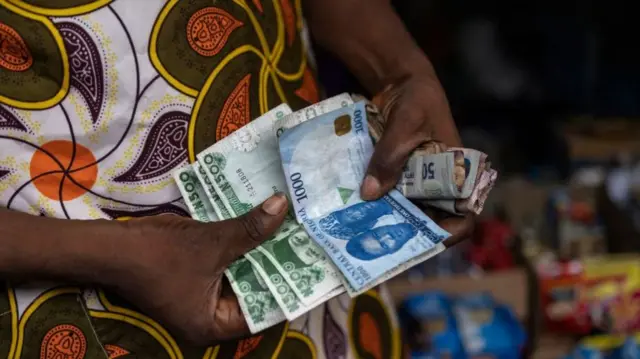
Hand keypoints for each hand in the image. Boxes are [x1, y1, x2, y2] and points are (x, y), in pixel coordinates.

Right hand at [111, 194, 288, 345]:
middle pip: (254, 293)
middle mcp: (210, 319)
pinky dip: (239, 251)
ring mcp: (201, 301)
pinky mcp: (194, 282)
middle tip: (305, 244)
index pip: (264, 312)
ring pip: (241, 278)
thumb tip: (283, 207)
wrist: (109, 246)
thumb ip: (250, 229)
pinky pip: (225, 268)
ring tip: (289, 233)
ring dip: (258, 255)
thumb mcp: (212, 242)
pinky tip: (259, 228)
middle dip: (275, 267)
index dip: (288, 288)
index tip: (312, 266)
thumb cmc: (159, 255)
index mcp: (215, 325)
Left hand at [360, 74, 473, 245]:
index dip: (447, 233)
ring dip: (387, 219)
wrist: (401, 82)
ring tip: (361, 229)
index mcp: (459, 174)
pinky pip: (390, 197)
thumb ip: (391, 155)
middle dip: (407, 232)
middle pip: (430, 221)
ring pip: (407, 212)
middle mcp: (440, 186)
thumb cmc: (417, 99)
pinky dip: (376, 203)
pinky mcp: (398, 178)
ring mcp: (418, 184)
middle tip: (378, 239)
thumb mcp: (406, 122)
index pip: (463, 216)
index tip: (421, 239)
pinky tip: (354, 209)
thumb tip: (371, 193)